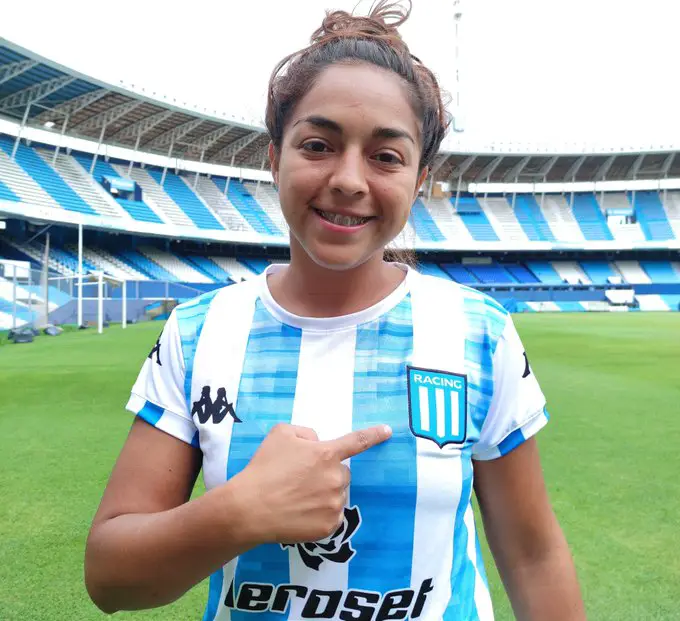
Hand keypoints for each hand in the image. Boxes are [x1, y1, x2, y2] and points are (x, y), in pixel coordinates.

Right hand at [234, 423, 391, 544]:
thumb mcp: (281, 434)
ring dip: (324, 494)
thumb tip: (317, 442)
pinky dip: (319, 514)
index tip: (388, 431)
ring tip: (296, 498)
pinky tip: (299, 513)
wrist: (250, 508)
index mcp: (327, 453)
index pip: (357, 441)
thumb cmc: (264, 468)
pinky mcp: (329, 526)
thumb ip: (306, 433)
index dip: (374, 435)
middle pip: (342, 473)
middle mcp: (336, 478)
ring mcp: (334, 504)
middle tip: (301, 480)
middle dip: (327, 473)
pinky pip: (331, 516)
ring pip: (336, 495)